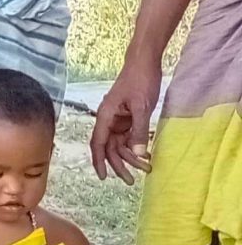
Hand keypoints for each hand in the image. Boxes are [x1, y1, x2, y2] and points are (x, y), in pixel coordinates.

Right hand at [90, 59, 161, 180]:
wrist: (144, 63)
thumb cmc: (140, 81)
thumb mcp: (142, 107)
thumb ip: (139, 131)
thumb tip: (139, 155)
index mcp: (105, 116)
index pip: (98, 143)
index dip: (99, 161)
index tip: (103, 177)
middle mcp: (108, 119)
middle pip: (109, 147)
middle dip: (118, 164)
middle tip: (130, 181)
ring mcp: (118, 119)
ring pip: (120, 144)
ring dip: (130, 157)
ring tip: (145, 169)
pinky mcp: (128, 117)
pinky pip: (129, 137)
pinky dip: (136, 147)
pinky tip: (146, 155)